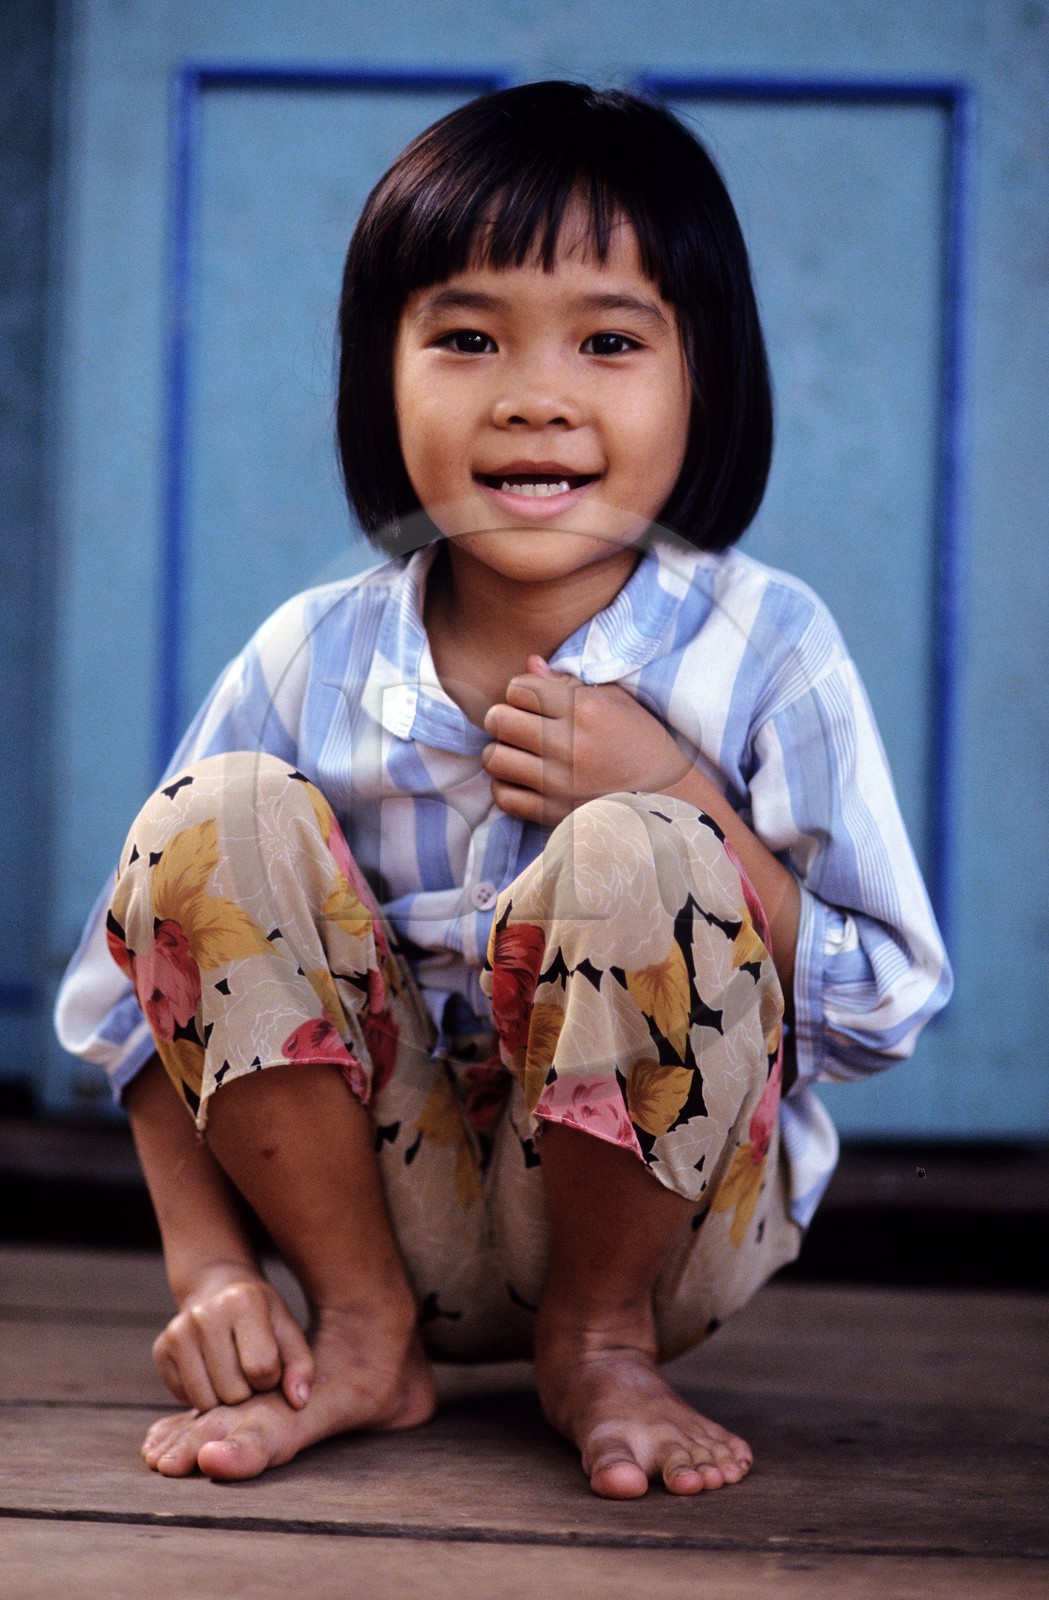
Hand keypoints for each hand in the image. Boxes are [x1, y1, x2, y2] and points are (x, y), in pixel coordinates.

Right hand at [152, 1262, 313, 1412]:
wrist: (217, 1289)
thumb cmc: (261, 1316)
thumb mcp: (287, 1329)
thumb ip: (300, 1364)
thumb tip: (299, 1401)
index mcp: (243, 1302)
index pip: (261, 1368)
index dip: (272, 1379)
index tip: (271, 1369)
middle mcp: (205, 1314)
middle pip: (232, 1390)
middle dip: (248, 1392)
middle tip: (249, 1374)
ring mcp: (178, 1331)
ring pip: (206, 1400)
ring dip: (224, 1399)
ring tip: (233, 1376)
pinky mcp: (161, 1349)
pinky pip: (184, 1398)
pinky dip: (201, 1395)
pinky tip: (211, 1374)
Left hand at [482, 655, 695, 825]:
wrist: (666, 797)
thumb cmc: (640, 741)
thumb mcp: (615, 701)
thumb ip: (568, 681)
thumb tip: (530, 664)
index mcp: (584, 711)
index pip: (519, 688)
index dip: (521, 690)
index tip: (532, 700)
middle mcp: (568, 745)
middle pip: (499, 720)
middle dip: (502, 717)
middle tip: (515, 723)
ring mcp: (558, 783)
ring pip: (494, 758)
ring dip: (500, 751)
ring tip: (516, 751)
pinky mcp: (553, 813)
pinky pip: (504, 796)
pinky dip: (505, 786)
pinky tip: (522, 779)